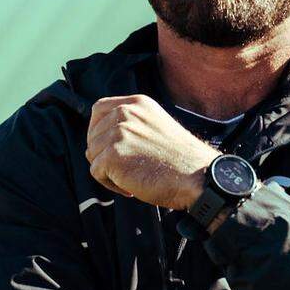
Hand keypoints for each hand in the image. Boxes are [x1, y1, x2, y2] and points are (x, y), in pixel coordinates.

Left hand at [86, 94, 217, 209]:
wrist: (197, 176)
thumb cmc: (180, 160)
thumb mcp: (155, 127)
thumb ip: (130, 125)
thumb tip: (96, 141)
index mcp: (136, 103)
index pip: (99, 109)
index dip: (98, 130)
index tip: (109, 148)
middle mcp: (125, 113)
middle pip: (93, 134)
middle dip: (103, 155)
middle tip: (127, 169)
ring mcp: (117, 133)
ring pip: (92, 154)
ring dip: (108, 171)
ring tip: (132, 178)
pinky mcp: (112, 155)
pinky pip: (96, 172)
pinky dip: (111, 184)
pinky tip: (132, 187)